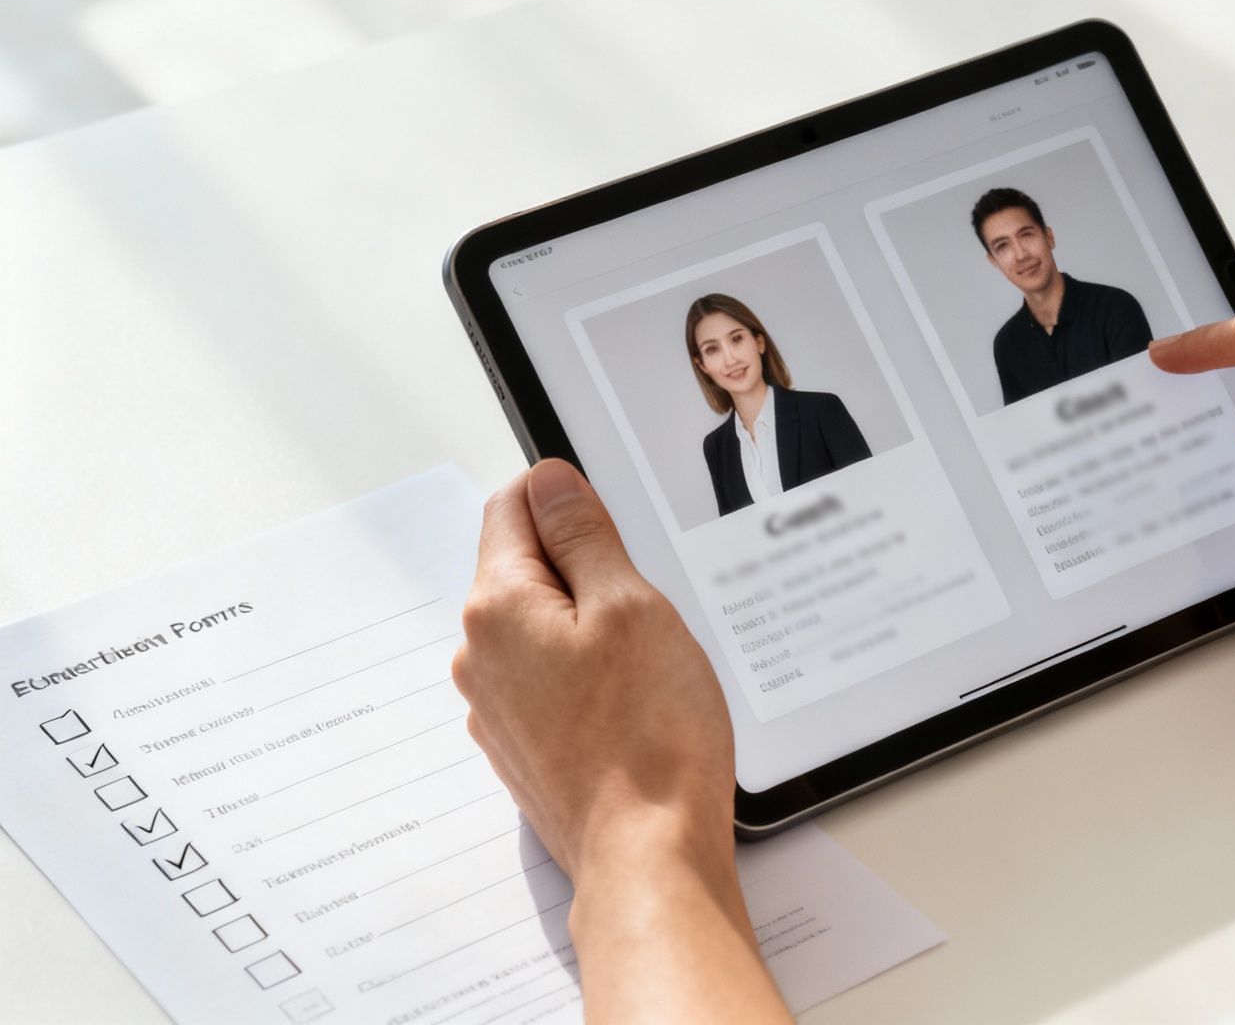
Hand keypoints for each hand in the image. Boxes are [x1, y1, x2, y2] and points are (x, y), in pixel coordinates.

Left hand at [455, 461, 789, 1022]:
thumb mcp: (632, 605)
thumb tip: (550, 482)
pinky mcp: (524, 748)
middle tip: (647, 609)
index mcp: (498, 608)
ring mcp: (498, 708)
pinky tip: (635, 708)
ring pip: (544, 629)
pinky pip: (552, 682)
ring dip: (593, 628)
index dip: (569, 499)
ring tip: (648, 669)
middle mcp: (480, 656)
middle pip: (527, 569)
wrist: (648, 857)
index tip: (615, 524)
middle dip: (588, 571)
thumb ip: (585, 535)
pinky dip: (592, 678)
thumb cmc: (649, 739)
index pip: (513, 506)